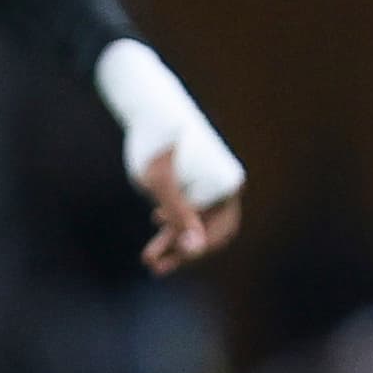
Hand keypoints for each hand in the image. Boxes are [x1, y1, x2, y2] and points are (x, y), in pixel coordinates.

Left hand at [135, 147, 240, 273]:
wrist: (146, 105)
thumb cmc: (153, 142)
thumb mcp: (160, 185)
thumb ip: (180, 218)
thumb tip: (196, 249)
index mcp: (226, 185)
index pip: (220, 233)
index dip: (195, 251)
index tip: (170, 258)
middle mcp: (225, 184)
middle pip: (209, 231)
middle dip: (182, 252)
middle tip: (153, 268)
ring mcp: (211, 181)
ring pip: (197, 221)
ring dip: (174, 240)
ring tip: (148, 258)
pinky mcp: (197, 176)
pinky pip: (191, 206)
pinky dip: (174, 220)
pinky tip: (157, 222)